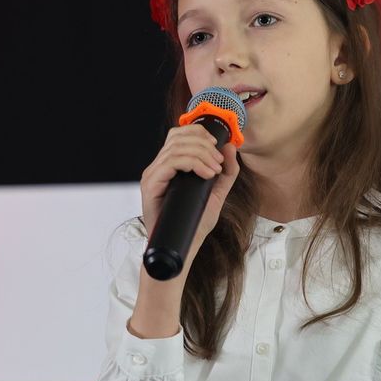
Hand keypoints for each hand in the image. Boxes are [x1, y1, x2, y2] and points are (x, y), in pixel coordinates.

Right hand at [138, 122, 239, 253]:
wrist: (183, 246)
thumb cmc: (193, 223)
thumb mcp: (216, 193)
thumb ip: (226, 172)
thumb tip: (230, 147)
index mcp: (169, 165)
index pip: (179, 134)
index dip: (200, 133)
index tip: (217, 148)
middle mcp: (158, 167)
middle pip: (178, 136)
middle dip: (204, 145)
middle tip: (218, 162)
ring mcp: (152, 175)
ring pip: (176, 147)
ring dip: (202, 155)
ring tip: (214, 170)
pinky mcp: (150, 185)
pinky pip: (170, 162)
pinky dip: (193, 163)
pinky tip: (206, 174)